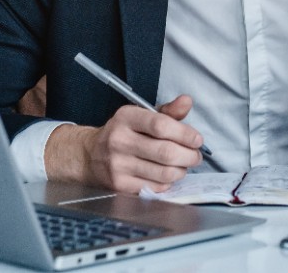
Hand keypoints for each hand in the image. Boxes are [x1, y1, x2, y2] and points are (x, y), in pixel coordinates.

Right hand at [44, 95, 202, 193]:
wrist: (90, 155)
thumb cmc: (124, 132)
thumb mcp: (142, 115)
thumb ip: (167, 111)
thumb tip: (187, 101)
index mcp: (126, 117)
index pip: (161, 125)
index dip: (185, 134)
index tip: (197, 140)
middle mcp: (119, 140)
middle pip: (166, 152)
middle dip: (189, 156)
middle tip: (196, 156)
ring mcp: (118, 165)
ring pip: (164, 172)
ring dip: (182, 170)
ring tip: (183, 165)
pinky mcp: (120, 185)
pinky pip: (155, 186)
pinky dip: (168, 182)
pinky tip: (167, 175)